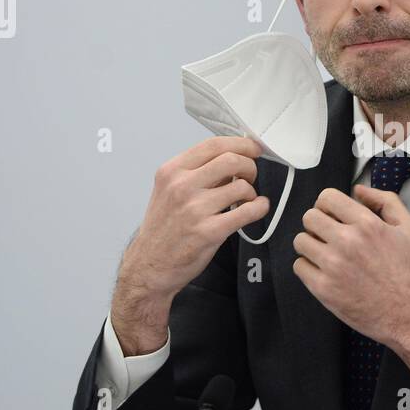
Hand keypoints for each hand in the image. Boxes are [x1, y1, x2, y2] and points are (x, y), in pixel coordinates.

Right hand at [112, 136, 269, 354]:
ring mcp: (195, 209)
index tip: (253, 148)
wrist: (149, 266)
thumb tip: (232, 159)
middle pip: (232, 160)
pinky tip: (258, 208)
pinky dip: (260, 207)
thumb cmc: (163, 230)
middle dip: (249, 166)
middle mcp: (181, 186)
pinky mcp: (209, 231)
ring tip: (246, 200)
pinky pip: (247, 211)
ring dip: (252, 192)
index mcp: (171, 171)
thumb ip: (196, 173)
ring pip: (242, 186)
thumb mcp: (169, 191)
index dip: (240, 144)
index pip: (213, 144)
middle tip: (250, 176)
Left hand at [292, 184, 409, 353]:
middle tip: (328, 235)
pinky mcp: (322, 288)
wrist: (405, 314)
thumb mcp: (409, 228)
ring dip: (311, 245)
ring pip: (300, 241)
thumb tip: (359, 190)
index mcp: (367, 224)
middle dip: (318, 224)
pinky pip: (299, 266)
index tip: (332, 215)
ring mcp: (332, 265)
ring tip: (326, 254)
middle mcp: (347, 242)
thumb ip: (386, 201)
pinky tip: (325, 271)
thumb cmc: (407, 273)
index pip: (327, 198)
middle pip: (309, 217)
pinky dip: (308, 267)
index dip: (328, 205)